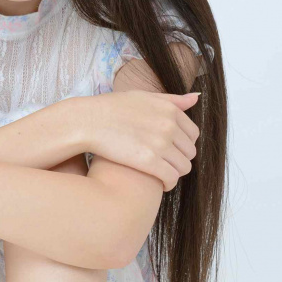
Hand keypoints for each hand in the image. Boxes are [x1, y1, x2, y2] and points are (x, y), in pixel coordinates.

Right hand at [79, 90, 200, 190]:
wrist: (87, 121)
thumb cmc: (111, 109)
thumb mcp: (142, 97)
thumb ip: (171, 100)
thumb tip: (195, 99)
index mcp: (169, 110)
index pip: (193, 134)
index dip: (183, 144)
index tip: (171, 149)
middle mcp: (169, 126)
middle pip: (189, 152)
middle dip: (179, 159)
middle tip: (165, 163)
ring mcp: (160, 144)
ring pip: (183, 167)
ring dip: (175, 173)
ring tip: (162, 174)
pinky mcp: (149, 162)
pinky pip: (171, 178)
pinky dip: (168, 184)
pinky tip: (160, 184)